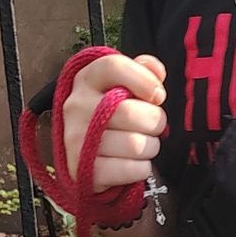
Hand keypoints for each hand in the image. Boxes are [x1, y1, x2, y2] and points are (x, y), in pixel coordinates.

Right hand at [60, 50, 166, 190]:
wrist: (86, 158)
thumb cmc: (111, 116)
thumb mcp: (122, 87)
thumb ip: (142, 71)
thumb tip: (157, 72)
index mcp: (87, 79)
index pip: (114, 67)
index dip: (144, 80)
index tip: (158, 95)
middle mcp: (77, 106)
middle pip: (130, 112)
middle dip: (155, 121)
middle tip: (153, 126)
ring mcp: (76, 139)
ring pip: (135, 144)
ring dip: (150, 147)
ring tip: (143, 145)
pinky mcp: (84, 169)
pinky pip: (131, 169)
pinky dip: (141, 168)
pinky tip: (134, 163)